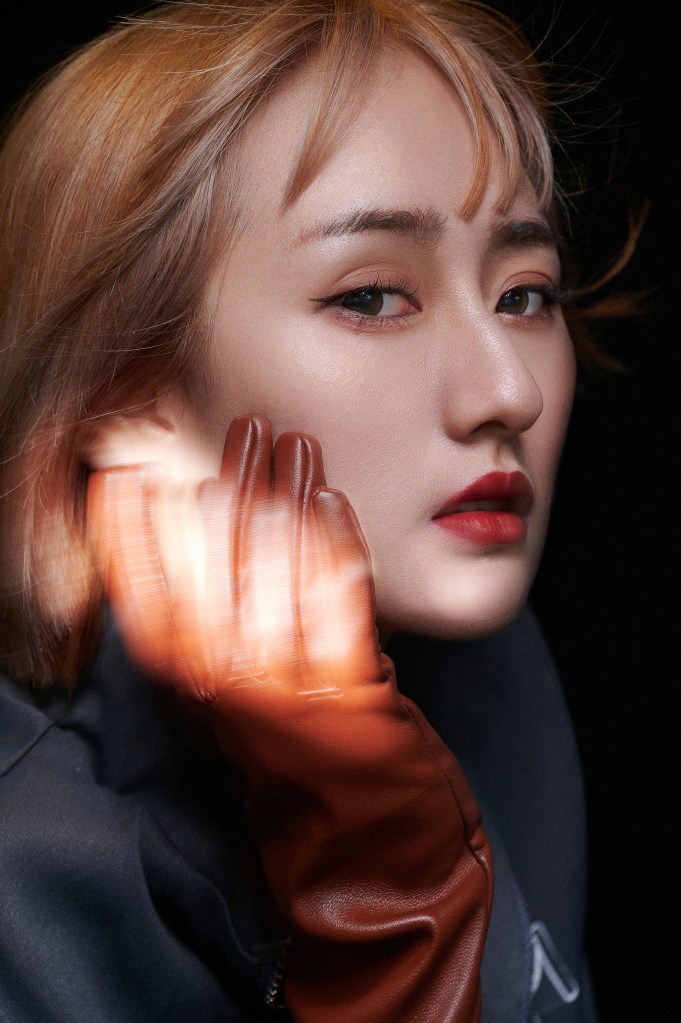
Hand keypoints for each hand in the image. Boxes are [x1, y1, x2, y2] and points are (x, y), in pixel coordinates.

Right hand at [87, 414, 491, 1022]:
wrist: (357, 829)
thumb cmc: (289, 743)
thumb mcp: (231, 682)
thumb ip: (207, 618)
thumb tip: (195, 523)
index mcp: (186, 684)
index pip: (143, 596)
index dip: (130, 530)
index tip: (129, 472)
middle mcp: (225, 687)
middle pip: (215, 566)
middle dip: (231, 484)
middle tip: (247, 426)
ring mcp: (286, 693)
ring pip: (277, 574)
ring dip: (287, 497)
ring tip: (294, 442)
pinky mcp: (347, 699)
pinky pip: (338, 608)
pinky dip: (335, 546)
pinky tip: (333, 498)